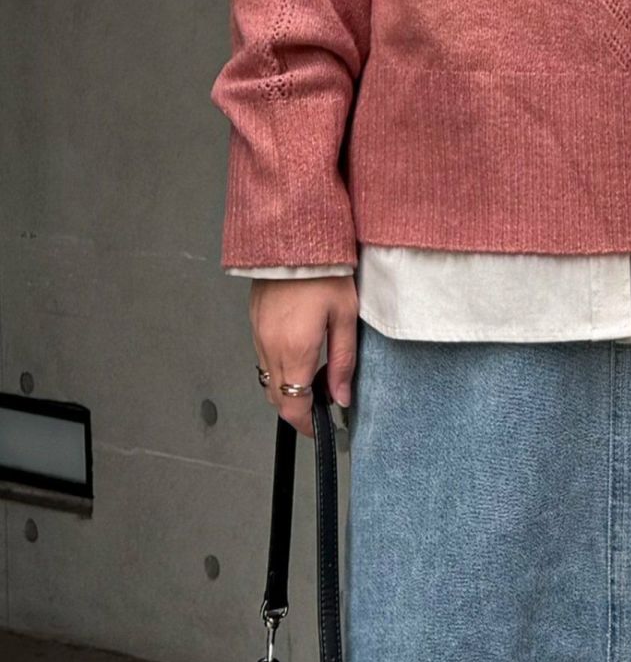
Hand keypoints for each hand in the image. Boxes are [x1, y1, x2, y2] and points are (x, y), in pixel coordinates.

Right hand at [250, 274, 357, 437]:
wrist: (294, 235)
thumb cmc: (324, 270)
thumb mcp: (345, 316)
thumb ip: (342, 361)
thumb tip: (342, 396)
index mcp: (294, 349)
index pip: (293, 406)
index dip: (307, 424)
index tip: (320, 426)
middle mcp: (269, 346)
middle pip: (277, 397)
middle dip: (298, 407)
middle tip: (322, 403)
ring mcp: (258, 334)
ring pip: (267, 378)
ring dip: (287, 387)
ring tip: (314, 376)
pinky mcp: (254, 321)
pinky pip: (262, 356)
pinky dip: (278, 365)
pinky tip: (298, 352)